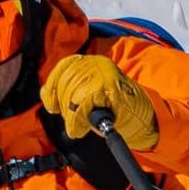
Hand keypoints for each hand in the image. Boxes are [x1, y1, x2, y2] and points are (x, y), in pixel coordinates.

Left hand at [41, 54, 160, 148]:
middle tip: (73, 120)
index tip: (52, 105)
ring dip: (71, 115)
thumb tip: (46, 93)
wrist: (141, 117)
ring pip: (72, 94)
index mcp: (90, 61)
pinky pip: (81, 105)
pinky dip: (76, 121)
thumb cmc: (112, 108)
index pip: (64, 67)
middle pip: (66, 82)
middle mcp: (96, 63)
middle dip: (65, 106)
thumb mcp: (87, 95)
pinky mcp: (109, 87)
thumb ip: (67, 90)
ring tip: (79, 124)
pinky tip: (79, 128)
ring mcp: (104, 73)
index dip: (53, 86)